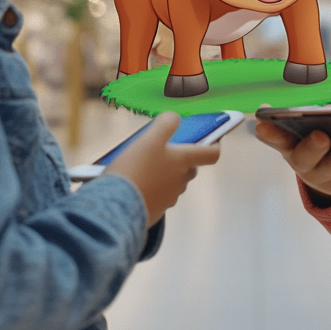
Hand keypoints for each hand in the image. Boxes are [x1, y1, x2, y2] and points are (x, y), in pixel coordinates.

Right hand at [105, 112, 220, 226]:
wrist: (116, 206)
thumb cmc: (135, 168)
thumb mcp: (149, 139)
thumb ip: (166, 124)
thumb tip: (175, 118)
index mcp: (183, 162)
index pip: (211, 154)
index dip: (214, 145)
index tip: (212, 139)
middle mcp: (181, 181)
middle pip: (191, 168)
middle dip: (183, 159)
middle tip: (165, 151)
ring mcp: (170, 198)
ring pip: (175, 183)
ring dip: (167, 175)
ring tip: (147, 167)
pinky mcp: (157, 211)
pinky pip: (160, 196)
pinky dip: (154, 189)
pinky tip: (138, 184)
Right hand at [254, 119, 330, 199]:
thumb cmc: (321, 141)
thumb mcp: (313, 126)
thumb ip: (314, 116)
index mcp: (290, 144)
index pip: (276, 138)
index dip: (269, 133)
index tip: (261, 125)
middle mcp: (301, 162)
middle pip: (303, 157)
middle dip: (311, 147)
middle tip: (321, 136)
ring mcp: (320, 176)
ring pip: (329, 170)